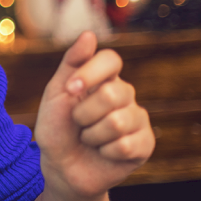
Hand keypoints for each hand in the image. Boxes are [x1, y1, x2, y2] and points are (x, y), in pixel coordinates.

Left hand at [34, 31, 154, 200]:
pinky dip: (104, 151)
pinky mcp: (145, 144)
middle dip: (84, 113)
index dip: (91, 73)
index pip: (111, 59)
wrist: (61, 166)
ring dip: (92, 135)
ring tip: (89, 138)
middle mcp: (125, 94)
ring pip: (118, 121)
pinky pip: (125, 145)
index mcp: (104, 78)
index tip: (71, 89)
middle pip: (113, 93)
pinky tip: (103, 152)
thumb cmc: (57, 127)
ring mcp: (137, 119)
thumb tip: (90, 34)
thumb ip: (72, 63)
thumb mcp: (56, 93)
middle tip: (78, 123)